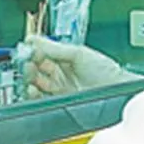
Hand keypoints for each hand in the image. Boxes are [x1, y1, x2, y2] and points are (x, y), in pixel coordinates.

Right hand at [23, 36, 140, 97]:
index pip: (41, 53)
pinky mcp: (59, 103)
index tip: (25, 49)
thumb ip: (55, 48)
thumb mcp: (78, 54)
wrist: (118, 92)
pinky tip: (32, 89)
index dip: (32, 51)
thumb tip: (33, 39)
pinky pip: (40, 99)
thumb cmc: (106, 72)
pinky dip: (33, 94)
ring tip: (30, 75)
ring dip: (29, 79)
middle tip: (27, 63)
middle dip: (29, 65)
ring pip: (36, 84)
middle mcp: (61, 74)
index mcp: (65, 58)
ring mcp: (60, 89)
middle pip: (36, 69)